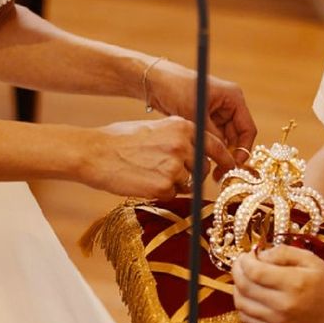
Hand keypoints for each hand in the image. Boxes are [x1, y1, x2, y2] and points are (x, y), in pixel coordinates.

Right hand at [80, 116, 234, 198]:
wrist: (95, 152)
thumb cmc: (121, 140)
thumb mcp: (156, 128)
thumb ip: (179, 138)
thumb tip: (198, 153)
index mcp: (183, 127)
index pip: (215, 146)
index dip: (223, 160)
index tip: (228, 168)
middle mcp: (183, 145)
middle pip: (202, 169)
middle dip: (193, 175)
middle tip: (171, 174)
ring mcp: (175, 167)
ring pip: (188, 184)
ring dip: (174, 184)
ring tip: (149, 173)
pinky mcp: (164, 186)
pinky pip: (172, 195)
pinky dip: (161, 193)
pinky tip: (143, 182)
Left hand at [147, 59, 256, 175]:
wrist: (154, 81)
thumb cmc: (176, 88)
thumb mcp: (195, 113)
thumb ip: (211, 135)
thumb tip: (222, 157)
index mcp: (233, 99)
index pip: (247, 129)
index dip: (244, 149)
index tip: (235, 165)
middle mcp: (228, 106)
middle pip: (237, 137)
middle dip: (230, 155)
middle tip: (221, 174)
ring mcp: (217, 113)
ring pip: (224, 140)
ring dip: (219, 153)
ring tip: (210, 170)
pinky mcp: (206, 120)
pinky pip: (213, 138)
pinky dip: (209, 149)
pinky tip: (202, 160)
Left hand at [232, 245, 323, 322]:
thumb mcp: (310, 259)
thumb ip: (283, 252)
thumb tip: (259, 255)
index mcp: (294, 283)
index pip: (255, 272)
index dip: (244, 261)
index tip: (247, 254)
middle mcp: (283, 304)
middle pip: (245, 286)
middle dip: (237, 270)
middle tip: (241, 262)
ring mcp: (278, 320)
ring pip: (241, 303)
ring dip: (236, 287)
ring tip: (244, 277)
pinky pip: (247, 318)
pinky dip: (242, 304)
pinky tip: (249, 294)